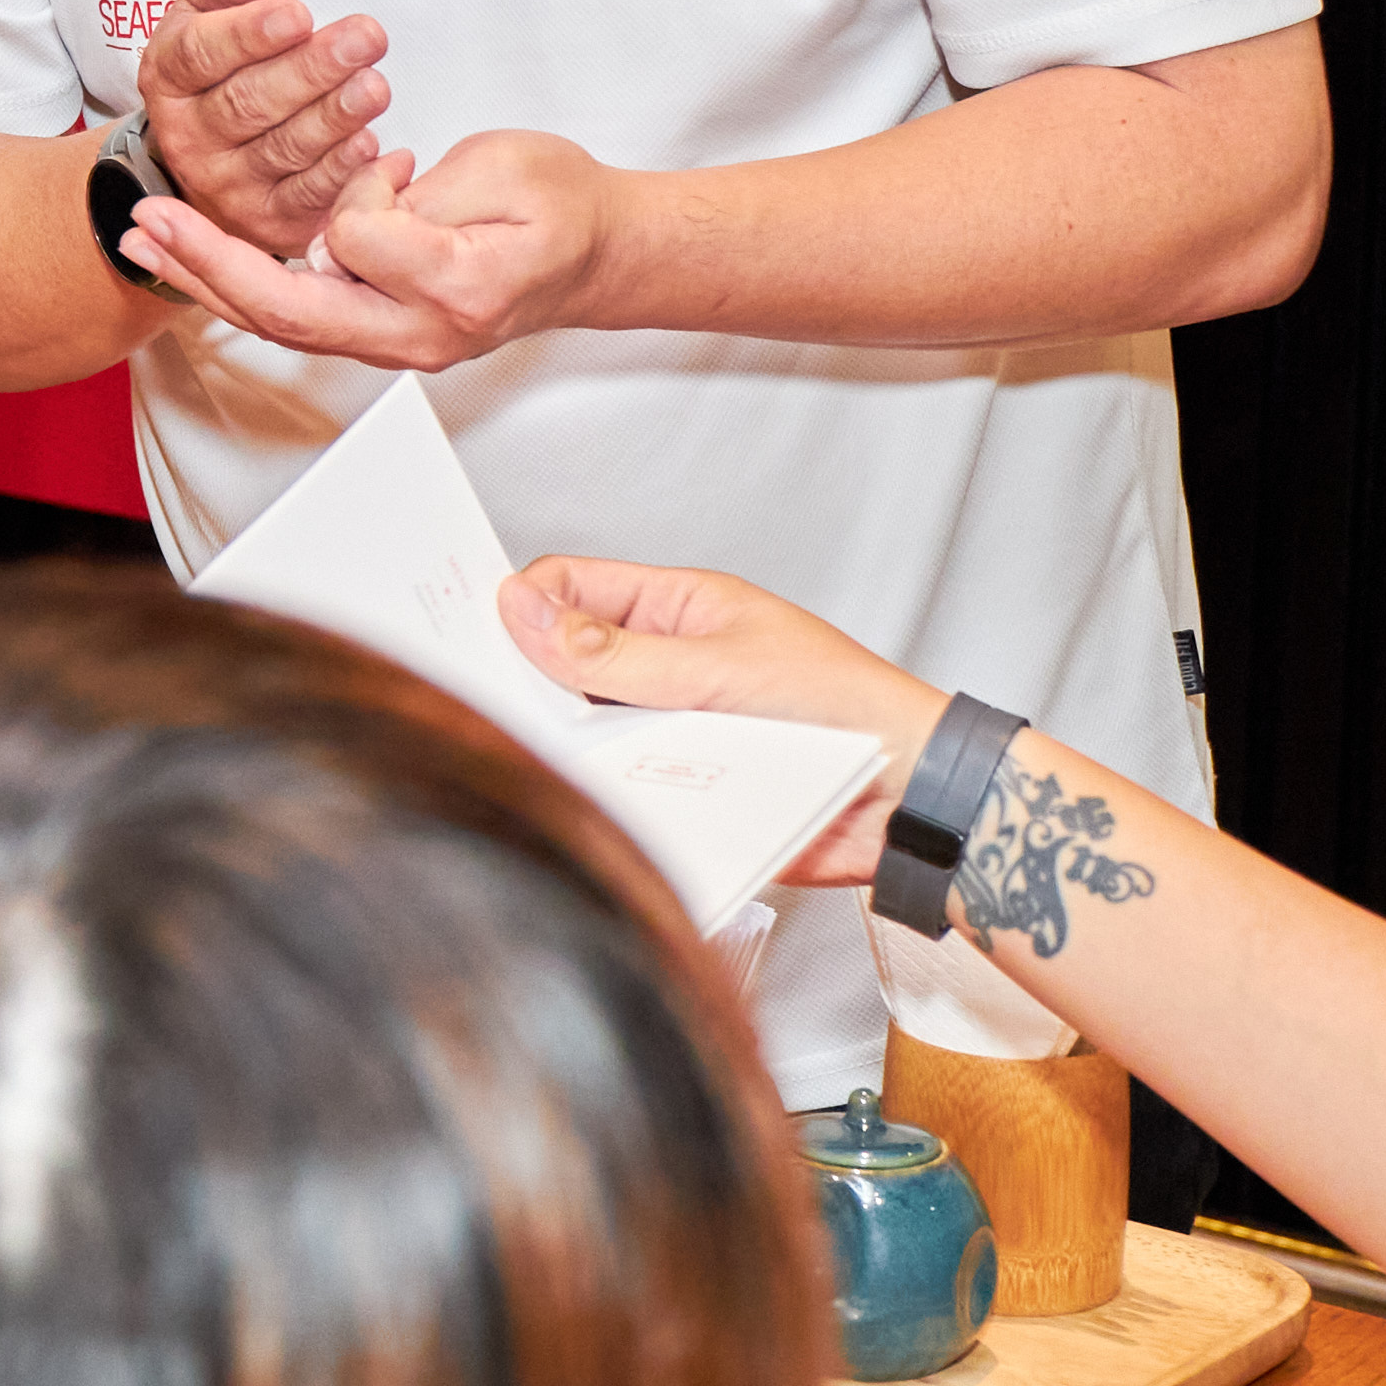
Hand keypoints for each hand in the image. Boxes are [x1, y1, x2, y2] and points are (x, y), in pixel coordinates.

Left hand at [128, 126, 619, 368]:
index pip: (358, 242)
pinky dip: (239, 286)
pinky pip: (298, 316)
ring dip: (207, 278)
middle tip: (149, 220)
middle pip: (291, 310)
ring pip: (281, 322)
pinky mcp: (380, 333)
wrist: (597, 255)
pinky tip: (193, 257)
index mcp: (456, 288)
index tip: (390, 163)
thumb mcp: (506, 170)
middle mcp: (418, 333)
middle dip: (209, 264)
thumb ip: (426, 195)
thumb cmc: (562, 204)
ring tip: (144, 239)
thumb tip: (355, 217)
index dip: (356, 191)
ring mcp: (396, 343)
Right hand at [133, 0, 395, 263]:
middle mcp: (187, 136)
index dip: (249, 35)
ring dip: (334, 118)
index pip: (201, 54)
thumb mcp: (215, 17)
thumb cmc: (226, 69)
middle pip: (247, 102)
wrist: (218, 154)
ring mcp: (224, 186)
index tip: (299, 14)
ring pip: (282, 150)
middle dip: (310, 70)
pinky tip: (376, 146)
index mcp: (167, 76)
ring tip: (375, 87)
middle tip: (365, 37)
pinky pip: (306, 199)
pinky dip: (343, 173)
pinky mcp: (266, 223)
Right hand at [494, 554, 951, 887]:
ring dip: (566, 742)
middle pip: (566, 661)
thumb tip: (526, 612)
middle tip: (490, 698)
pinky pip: (619, 789)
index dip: (524, 603)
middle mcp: (665, 666)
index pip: (573, 586)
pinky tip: (589, 799)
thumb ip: (617, 653)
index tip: (479, 632)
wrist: (906, 800)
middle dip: (531, 677)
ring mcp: (669, 728)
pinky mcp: (680, 789)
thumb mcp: (719, 667)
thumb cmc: (844, 707)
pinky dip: (600, 793)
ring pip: (585, 732)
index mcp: (677, 608)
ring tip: (541, 753)